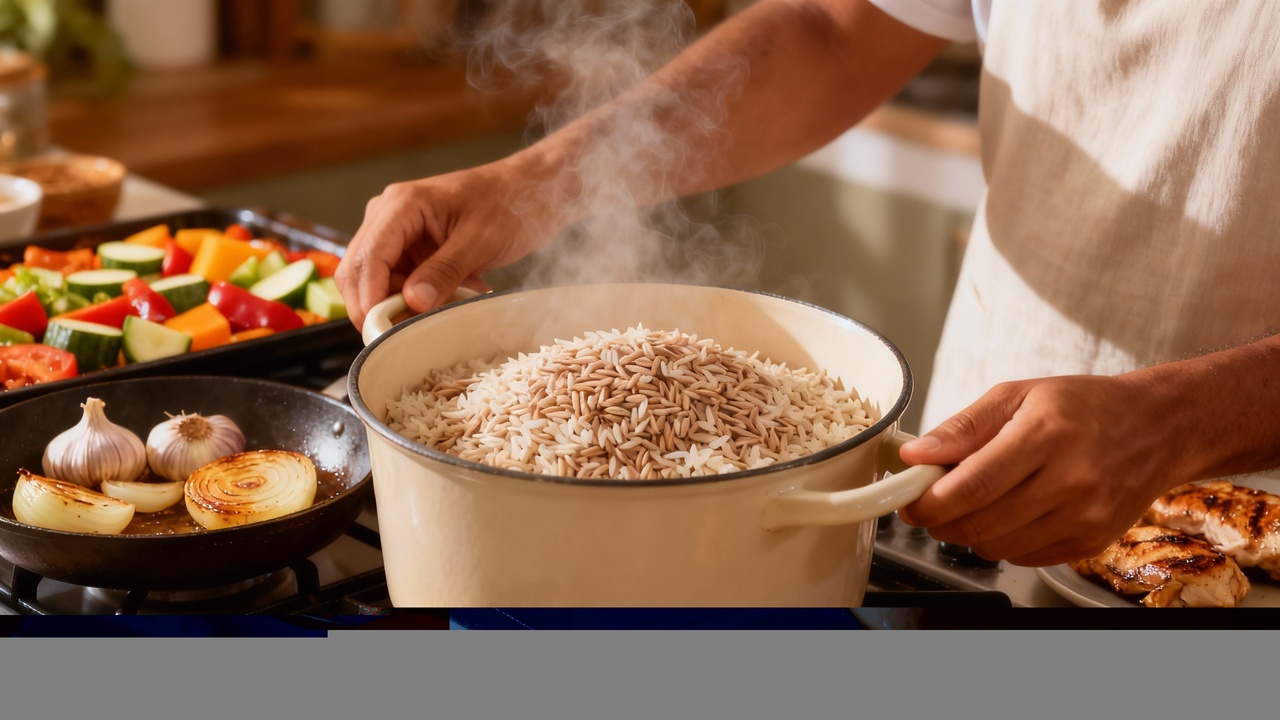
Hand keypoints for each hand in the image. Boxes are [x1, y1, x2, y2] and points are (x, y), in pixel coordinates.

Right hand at [334, 161, 545, 330]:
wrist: (533, 190)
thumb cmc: (511, 203)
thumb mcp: (480, 241)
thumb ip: (444, 271)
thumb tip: (412, 303)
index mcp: (401, 205)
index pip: (366, 258)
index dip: (368, 298)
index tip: (380, 331)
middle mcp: (390, 217)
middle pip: (360, 271)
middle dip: (377, 306)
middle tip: (402, 336)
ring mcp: (400, 233)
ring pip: (379, 282)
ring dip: (403, 305)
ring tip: (441, 311)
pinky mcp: (414, 249)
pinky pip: (403, 283)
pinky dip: (420, 299)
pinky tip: (452, 298)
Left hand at [895, 374, 1189, 566]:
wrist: (1158, 428)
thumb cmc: (1083, 406)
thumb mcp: (1017, 395)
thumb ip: (963, 427)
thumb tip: (915, 454)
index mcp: (1045, 435)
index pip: (971, 486)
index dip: (929, 502)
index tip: (908, 501)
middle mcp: (1070, 480)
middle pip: (980, 524)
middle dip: (940, 521)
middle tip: (929, 504)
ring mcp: (1085, 516)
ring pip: (997, 547)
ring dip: (969, 533)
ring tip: (973, 503)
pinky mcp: (1092, 541)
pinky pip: (1024, 557)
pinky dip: (1002, 542)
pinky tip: (1009, 513)